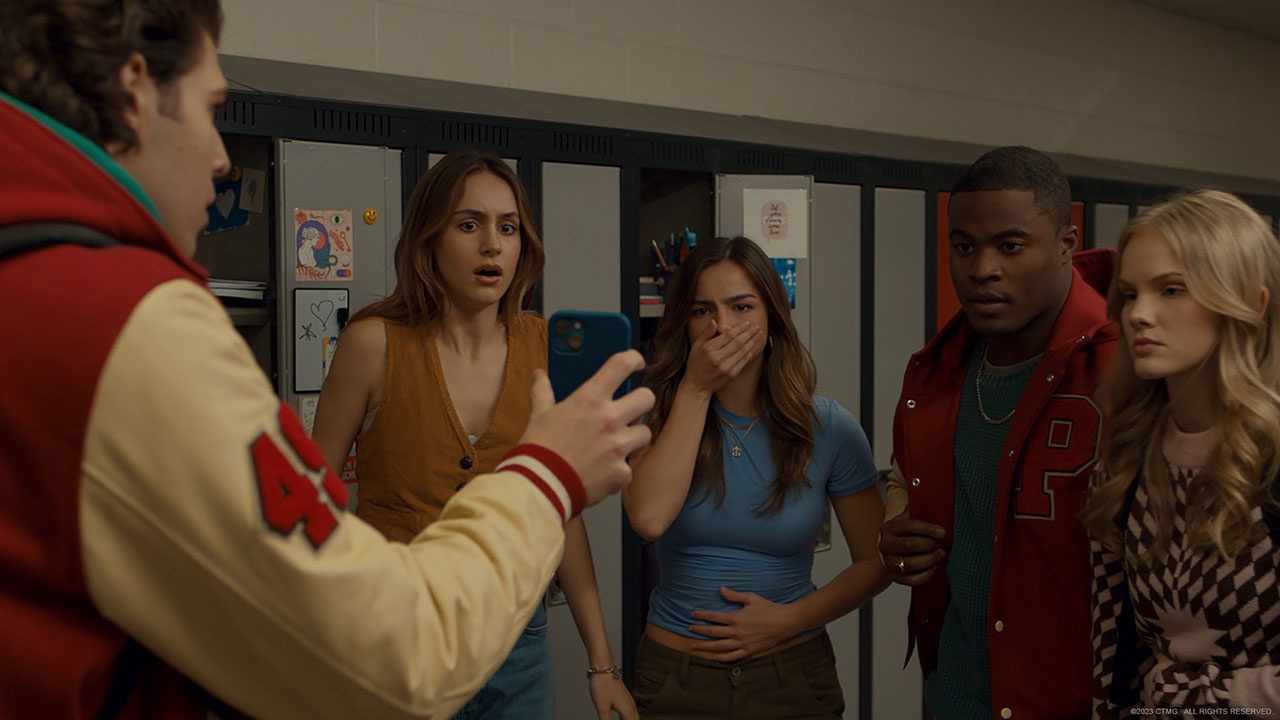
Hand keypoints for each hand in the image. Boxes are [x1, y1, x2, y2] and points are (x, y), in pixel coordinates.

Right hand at [521, 350, 654, 506]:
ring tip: (616, 444)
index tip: (636, 364)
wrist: (539, 488)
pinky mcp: (622, 472)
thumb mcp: (539, 416)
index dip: (634, 359)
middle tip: (629, 410)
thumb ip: (543, 392)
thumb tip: (539, 375)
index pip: (622, 364)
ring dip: (634, 437)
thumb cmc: (537, 450)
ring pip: (645, 433)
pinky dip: (619, 469)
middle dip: (640, 402)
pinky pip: (630, 465)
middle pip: (647, 398)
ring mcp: (619, 446)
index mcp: (590, 399)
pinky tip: (603, 470)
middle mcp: (610, 419)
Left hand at [588, 672, 637, 719]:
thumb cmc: (602, 685)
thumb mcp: (602, 708)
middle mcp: (631, 706)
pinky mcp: (625, 698)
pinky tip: (623, 719)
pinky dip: (628, 719)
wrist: (603, 668)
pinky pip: (630, 713)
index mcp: (627, 711)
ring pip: (634, 718)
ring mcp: (629, 701)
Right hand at [681, 320, 763, 396]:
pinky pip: (743, 361)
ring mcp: (726, 367)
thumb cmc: (695, 363)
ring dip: (752, 341)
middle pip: (738, 342)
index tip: (747, 323)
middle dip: (749, 333)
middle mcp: (718, 358)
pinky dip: (750, 353)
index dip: (739, 328)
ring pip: (743, 351)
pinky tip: (754, 347)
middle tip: (757, 326)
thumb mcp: (696, 346)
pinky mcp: (731, 374)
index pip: (728, 335)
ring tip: (759, 334)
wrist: (697, 385)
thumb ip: (706, 333)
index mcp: (709, 349)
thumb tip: (714, 321)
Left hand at [686, 587, 794, 661]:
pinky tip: (712, 657)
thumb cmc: (768, 608)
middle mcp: (737, 632)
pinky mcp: (748, 651)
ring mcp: (742, 643)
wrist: (784, 623)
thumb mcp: (751, 598)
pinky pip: (732, 657)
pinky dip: (720, 658)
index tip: (692, 614)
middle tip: (689, 628)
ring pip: (719, 647)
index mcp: (736, 618)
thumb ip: (734, 595)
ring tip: (694, 646)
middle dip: (699, 630)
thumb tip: (720, 590)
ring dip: (705, 646)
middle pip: (713, 632)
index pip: (714, 617)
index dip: (702, 615)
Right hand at [878, 512, 945, 585]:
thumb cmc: (903, 534)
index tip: (942, 532)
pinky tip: (933, 567)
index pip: (908, 526)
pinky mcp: (895, 577)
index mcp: (889, 528)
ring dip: (930, 559)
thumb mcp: (906, 519)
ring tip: (940, 554)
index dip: (927, 529)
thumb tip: (929, 492)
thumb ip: (916, 509)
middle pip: (909, 545)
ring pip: (911, 564)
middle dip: (929, 544)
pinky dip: (926, 575)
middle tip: (942, 544)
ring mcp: (889, 562)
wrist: (890, 551)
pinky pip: (912, 580)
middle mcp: (885, 545)